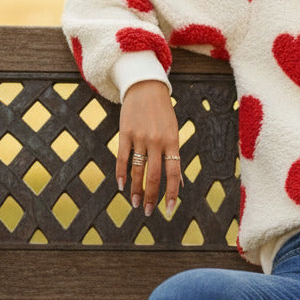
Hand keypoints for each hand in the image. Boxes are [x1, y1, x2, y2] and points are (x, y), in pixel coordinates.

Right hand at [117, 80, 181, 216]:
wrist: (146, 88)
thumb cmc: (163, 114)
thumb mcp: (173, 132)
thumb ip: (173, 156)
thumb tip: (179, 183)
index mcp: (172, 141)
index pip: (174, 173)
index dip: (171, 193)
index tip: (168, 210)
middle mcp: (157, 141)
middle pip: (154, 176)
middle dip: (152, 197)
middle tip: (149, 212)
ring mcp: (140, 137)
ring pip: (137, 170)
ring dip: (136, 190)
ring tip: (136, 203)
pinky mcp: (125, 133)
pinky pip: (122, 158)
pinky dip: (121, 173)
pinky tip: (121, 185)